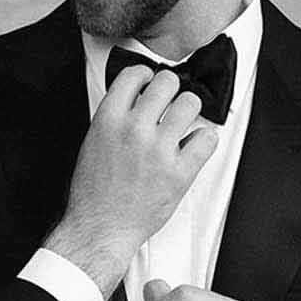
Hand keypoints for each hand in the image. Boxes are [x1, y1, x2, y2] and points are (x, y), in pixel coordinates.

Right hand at [45, 66, 217, 295]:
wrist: (101, 226)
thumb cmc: (94, 191)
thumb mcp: (93, 142)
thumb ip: (115, 117)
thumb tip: (135, 98)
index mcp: (109, 120)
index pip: (135, 74)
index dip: (146, 75)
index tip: (150, 82)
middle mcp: (135, 130)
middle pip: (167, 82)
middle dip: (170, 91)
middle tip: (169, 104)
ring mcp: (159, 150)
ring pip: (191, 103)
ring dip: (188, 112)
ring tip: (181, 125)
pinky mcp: (180, 172)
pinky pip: (207, 138)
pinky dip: (204, 140)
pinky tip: (193, 146)